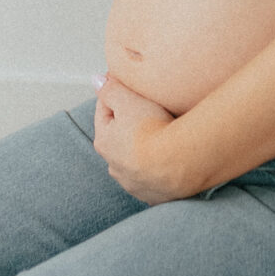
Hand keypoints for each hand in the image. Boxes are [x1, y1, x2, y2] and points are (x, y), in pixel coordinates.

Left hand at [92, 74, 186, 202]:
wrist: (177, 164)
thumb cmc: (151, 129)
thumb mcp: (129, 100)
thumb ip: (111, 89)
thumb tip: (97, 80)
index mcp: (104, 141)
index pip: (105, 110)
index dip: (115, 93)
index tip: (126, 83)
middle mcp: (114, 166)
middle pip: (119, 136)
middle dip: (130, 122)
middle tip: (148, 108)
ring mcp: (133, 183)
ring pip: (135, 159)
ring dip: (143, 147)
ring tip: (162, 133)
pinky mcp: (153, 195)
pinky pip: (153, 176)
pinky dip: (158, 166)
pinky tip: (169, 157)